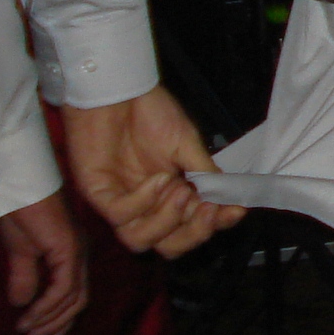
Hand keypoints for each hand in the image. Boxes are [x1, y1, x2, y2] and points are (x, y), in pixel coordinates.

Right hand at [0, 190, 87, 334]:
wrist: (17, 187)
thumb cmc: (19, 212)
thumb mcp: (20, 252)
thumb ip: (25, 277)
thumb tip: (21, 303)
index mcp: (72, 254)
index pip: (75, 293)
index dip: (63, 317)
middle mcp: (81, 254)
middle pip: (78, 299)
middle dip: (58, 323)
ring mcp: (77, 252)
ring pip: (72, 298)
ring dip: (49, 318)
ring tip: (27, 330)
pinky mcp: (68, 250)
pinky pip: (63, 288)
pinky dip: (47, 305)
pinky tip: (29, 314)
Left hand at [64, 85, 242, 256]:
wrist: (119, 88)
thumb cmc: (151, 112)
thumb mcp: (187, 145)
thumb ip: (204, 175)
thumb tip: (230, 199)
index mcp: (169, 197)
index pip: (191, 227)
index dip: (214, 226)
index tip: (236, 211)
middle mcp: (145, 206)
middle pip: (167, 245)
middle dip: (192, 233)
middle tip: (207, 209)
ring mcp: (120, 201)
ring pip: (139, 240)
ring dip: (166, 221)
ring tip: (181, 191)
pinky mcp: (97, 193)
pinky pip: (120, 214)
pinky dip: (143, 201)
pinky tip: (158, 179)